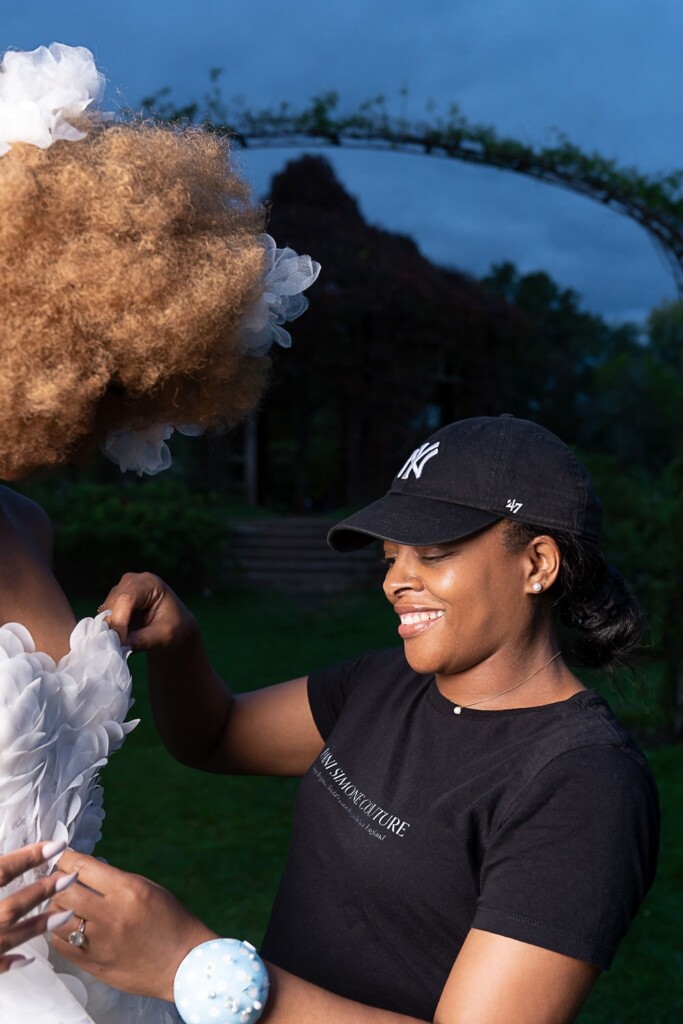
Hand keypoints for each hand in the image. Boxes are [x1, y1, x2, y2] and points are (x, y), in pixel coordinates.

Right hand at [0, 840, 76, 972]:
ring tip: (64, 913)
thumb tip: (13, 857)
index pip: (1, 872)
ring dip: (36, 925)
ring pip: (7, 937)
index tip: (57, 845)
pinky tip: (27, 958)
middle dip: (41, 892)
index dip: (28, 857)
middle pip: (10, 907)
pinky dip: (8, 961)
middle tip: (70, 877)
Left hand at [51, 850, 216, 1000]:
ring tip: (63, 904)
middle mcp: (110, 915)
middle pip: (63, 891)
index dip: (65, 859)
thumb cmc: (170, 921)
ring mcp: (99, 942)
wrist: (182, 963)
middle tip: (59, 879)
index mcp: (127, 890)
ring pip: (56, 918)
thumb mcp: (147, 888)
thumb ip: (115, 879)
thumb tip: (84, 871)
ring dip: (56, 908)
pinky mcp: (92, 964)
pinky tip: (67, 926)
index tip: (62, 856)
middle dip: (57, 881)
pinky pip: (60, 944)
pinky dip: (59, 932)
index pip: (81, 867)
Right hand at [99, 572, 197, 652]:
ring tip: (118, 647)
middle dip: (113, 627)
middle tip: (117, 649)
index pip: (127, 598)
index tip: (119, 643)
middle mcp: (131, 582)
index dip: (119, 621)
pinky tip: (116, 642)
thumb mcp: (164, 635)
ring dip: (109, 630)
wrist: (176, 625)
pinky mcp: (113, 602)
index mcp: (149, 584)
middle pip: (113, 603)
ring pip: (105, 611)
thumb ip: (143, 640)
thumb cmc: (175, 627)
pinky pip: (104, 617)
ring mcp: (120, 590)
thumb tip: (120, 646)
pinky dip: (108, 630)